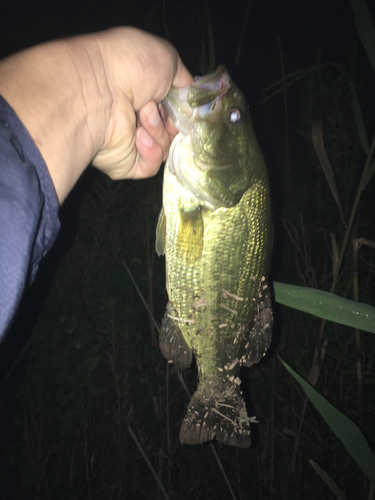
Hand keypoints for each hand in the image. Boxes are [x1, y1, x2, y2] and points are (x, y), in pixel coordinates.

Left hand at [0, 27, 192, 202]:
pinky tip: (139, 135)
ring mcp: (127, 143)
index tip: (182, 104)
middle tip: (157, 106)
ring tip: (143, 114)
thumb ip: (182, 77)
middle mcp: (132, 118)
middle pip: (169, 131)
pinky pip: (150, 167)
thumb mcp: (166, 57)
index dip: (179, 108)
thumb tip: (188, 92)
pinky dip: (150, 151)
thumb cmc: (129, 66)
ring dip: (158, 130)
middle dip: (169, 120)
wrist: (98, 91)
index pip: (170, 110)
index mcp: (140, 93)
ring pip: (163, 149)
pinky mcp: (123, 165)